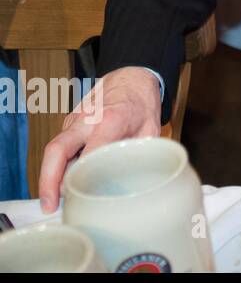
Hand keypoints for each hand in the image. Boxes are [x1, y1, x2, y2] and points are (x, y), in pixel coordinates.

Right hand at [38, 67, 162, 212]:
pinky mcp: (69, 125)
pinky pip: (60, 147)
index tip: (81, 195)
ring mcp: (74, 121)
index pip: (90, 152)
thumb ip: (140, 153)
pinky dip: (58, 166)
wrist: (131, 77)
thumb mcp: (151, 129)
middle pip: (56, 150)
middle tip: (49, 205)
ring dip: (50, 176)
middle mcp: (86, 120)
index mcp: (110, 120)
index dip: (83, 175)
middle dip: (48, 180)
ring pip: (54, 151)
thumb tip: (135, 181)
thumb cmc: (141, 103)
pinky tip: (66, 183)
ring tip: (55, 202)